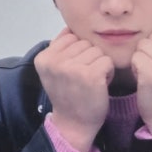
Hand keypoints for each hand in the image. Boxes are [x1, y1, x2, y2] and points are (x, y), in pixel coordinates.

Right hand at [34, 28, 113, 151]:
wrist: (73, 124)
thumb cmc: (67, 95)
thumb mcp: (54, 70)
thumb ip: (59, 48)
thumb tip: (70, 27)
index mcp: (43, 58)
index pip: (69, 36)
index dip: (76, 52)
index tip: (72, 70)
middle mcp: (54, 61)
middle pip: (84, 42)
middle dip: (88, 57)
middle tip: (83, 77)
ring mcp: (71, 68)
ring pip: (97, 51)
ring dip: (99, 64)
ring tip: (91, 81)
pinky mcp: (90, 75)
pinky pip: (107, 61)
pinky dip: (108, 72)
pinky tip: (100, 84)